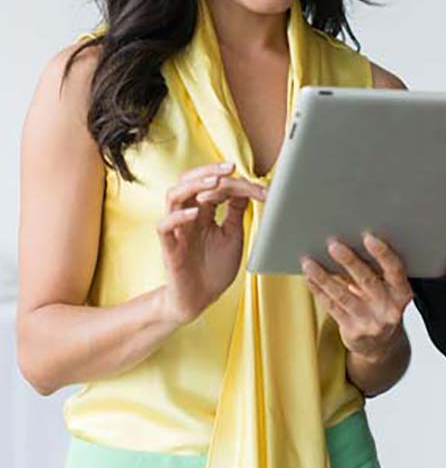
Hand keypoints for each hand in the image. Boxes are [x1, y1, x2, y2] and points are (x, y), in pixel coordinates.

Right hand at [157, 162, 265, 324]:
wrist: (200, 300)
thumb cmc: (214, 268)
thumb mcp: (232, 235)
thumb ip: (235, 212)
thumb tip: (246, 187)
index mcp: (203, 212)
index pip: (213, 186)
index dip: (235, 183)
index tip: (260, 189)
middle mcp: (188, 216)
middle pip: (187, 181)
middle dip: (208, 170)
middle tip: (229, 167)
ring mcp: (177, 230)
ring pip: (174, 196)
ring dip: (194, 185)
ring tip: (215, 182)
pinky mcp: (169, 248)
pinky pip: (165, 226)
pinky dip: (179, 216)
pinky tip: (196, 213)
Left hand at [301, 234, 412, 362]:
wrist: (380, 345)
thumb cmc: (382, 305)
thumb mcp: (389, 290)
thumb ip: (378, 271)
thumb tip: (351, 241)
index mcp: (402, 293)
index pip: (395, 270)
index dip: (383, 253)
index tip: (368, 237)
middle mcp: (389, 309)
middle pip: (367, 281)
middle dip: (349, 261)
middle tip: (333, 244)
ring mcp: (371, 323)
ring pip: (343, 295)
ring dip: (324, 277)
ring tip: (309, 262)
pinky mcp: (353, 332)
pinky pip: (332, 307)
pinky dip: (319, 290)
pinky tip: (310, 278)